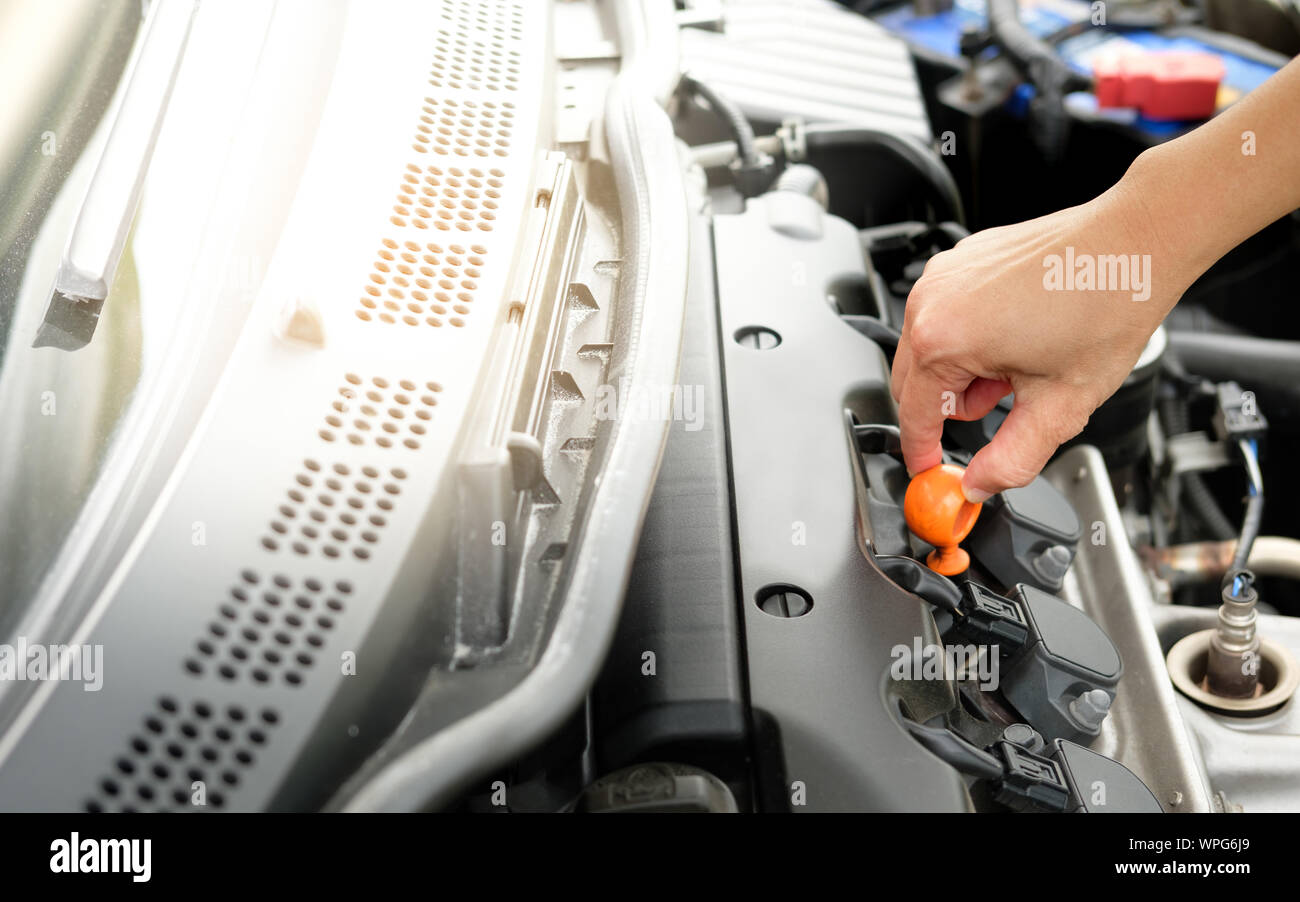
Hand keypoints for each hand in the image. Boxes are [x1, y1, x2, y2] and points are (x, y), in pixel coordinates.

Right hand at [891, 177, 1183, 500]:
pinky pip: (944, 316)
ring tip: (1020, 366)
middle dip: (950, 408)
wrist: (1135, 243)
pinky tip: (1016, 337)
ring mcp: (944, 275)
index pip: (913, 415)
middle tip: (1003, 409)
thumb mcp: (1059, 407)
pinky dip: (969, 337)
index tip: (932, 470)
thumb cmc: (1104, 306)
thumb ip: (1010, 460)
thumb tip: (979, 485)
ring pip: (928, 349)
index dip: (924, 452)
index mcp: (942, 339)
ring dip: (963, 372)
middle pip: (911, 383)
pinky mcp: (962, 261)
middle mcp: (931, 301)